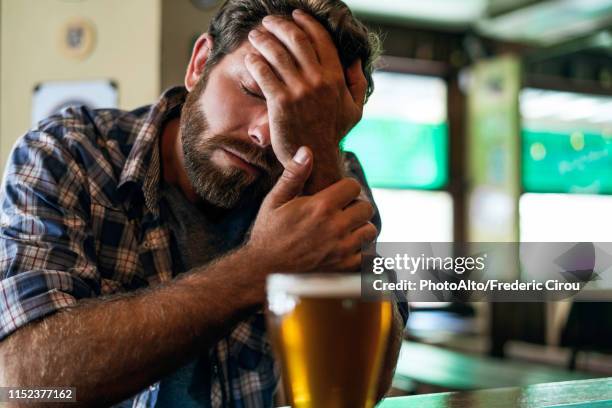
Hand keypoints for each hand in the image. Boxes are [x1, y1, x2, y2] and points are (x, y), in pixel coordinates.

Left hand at [244, 10, 366, 170]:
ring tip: (256, 35)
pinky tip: (250, 58)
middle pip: (296, 39)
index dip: (307, 23)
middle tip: (269, 22)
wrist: (315, 158)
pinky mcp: (280, 102)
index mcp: (336, 77)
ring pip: (277, 52)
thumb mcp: (355, 109)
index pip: (321, 39)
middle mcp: (318, 80)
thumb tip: (355, 61)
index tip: (296, 15)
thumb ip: (357, 83)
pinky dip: (255, 61)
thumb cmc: (332, 134)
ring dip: (264, 39)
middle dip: (280, 25)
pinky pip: (264, 73)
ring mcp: (299, 90)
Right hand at [246, 146, 377, 273]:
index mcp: (321, 206)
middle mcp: (335, 226)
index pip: (353, 187)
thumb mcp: (275, 200)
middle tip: (344, 211)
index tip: (339, 193)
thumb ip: (293, 175)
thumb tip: (307, 151)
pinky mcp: (342, 267)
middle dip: (356, 206)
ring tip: (347, 228)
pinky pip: (367, 257)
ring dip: (361, 228)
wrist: (263, 270)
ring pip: (370, 231)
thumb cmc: (268, 233)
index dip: (347, 187)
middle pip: (366, 208)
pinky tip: (350, 247)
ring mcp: (341, 249)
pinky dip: (363, 251)